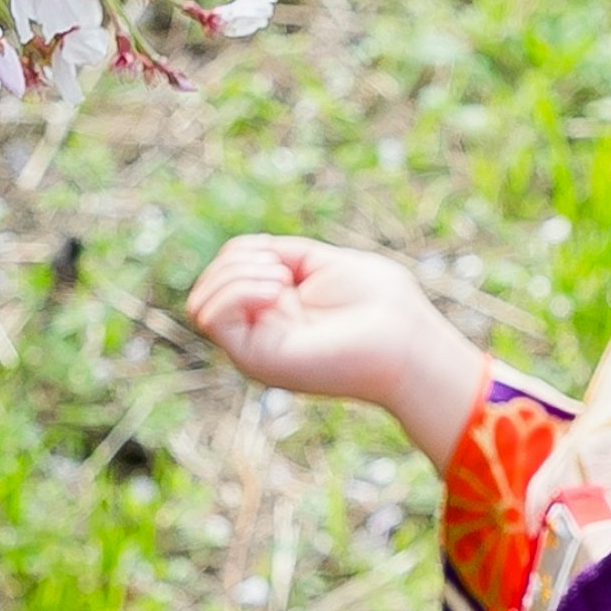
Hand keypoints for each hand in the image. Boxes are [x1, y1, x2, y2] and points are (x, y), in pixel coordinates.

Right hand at [184, 234, 487, 463]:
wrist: (407, 342)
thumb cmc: (381, 304)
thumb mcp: (323, 263)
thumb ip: (282, 255)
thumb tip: (247, 252)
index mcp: (277, 308)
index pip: (228, 270)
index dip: (246, 250)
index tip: (282, 256)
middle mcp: (261, 331)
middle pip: (210, 284)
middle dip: (237, 259)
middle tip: (281, 269)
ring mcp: (256, 348)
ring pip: (202, 302)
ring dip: (236, 274)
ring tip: (280, 280)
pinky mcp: (257, 360)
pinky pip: (212, 318)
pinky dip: (237, 291)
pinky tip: (276, 291)